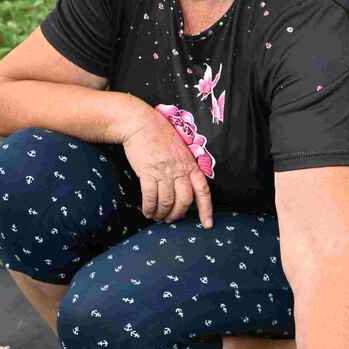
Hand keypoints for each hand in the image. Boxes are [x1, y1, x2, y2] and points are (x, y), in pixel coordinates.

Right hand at [122, 110, 212, 227]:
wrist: (141, 123)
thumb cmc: (160, 136)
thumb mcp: (181, 150)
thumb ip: (186, 167)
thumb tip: (185, 188)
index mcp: (191, 165)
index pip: (203, 191)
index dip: (206, 210)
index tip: (207, 224)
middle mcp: (180, 169)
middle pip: (184, 201)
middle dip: (177, 214)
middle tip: (170, 219)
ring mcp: (164, 171)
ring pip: (167, 201)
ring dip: (161, 213)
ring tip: (157, 216)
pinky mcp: (148, 172)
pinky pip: (150, 196)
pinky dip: (149, 207)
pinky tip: (147, 211)